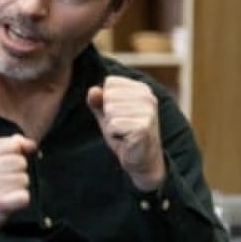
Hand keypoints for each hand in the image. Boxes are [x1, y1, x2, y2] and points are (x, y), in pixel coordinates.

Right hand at [0, 134, 34, 241]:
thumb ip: (7, 147)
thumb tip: (29, 144)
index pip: (14, 145)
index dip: (18, 154)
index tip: (10, 164)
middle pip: (21, 162)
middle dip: (17, 172)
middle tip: (3, 182)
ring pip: (24, 180)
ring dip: (18, 188)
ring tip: (3, 193)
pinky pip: (24, 197)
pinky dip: (20, 201)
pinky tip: (8, 202)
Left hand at [85, 75, 164, 190]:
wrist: (140, 159)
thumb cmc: (123, 132)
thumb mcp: (106, 113)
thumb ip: (97, 100)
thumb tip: (93, 91)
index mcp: (142, 89)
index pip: (110, 82)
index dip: (107, 101)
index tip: (120, 114)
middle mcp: (148, 97)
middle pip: (108, 97)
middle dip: (108, 115)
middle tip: (122, 126)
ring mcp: (148, 112)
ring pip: (109, 112)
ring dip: (111, 126)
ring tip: (124, 132)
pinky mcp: (143, 127)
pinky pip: (112, 125)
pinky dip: (114, 135)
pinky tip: (126, 139)